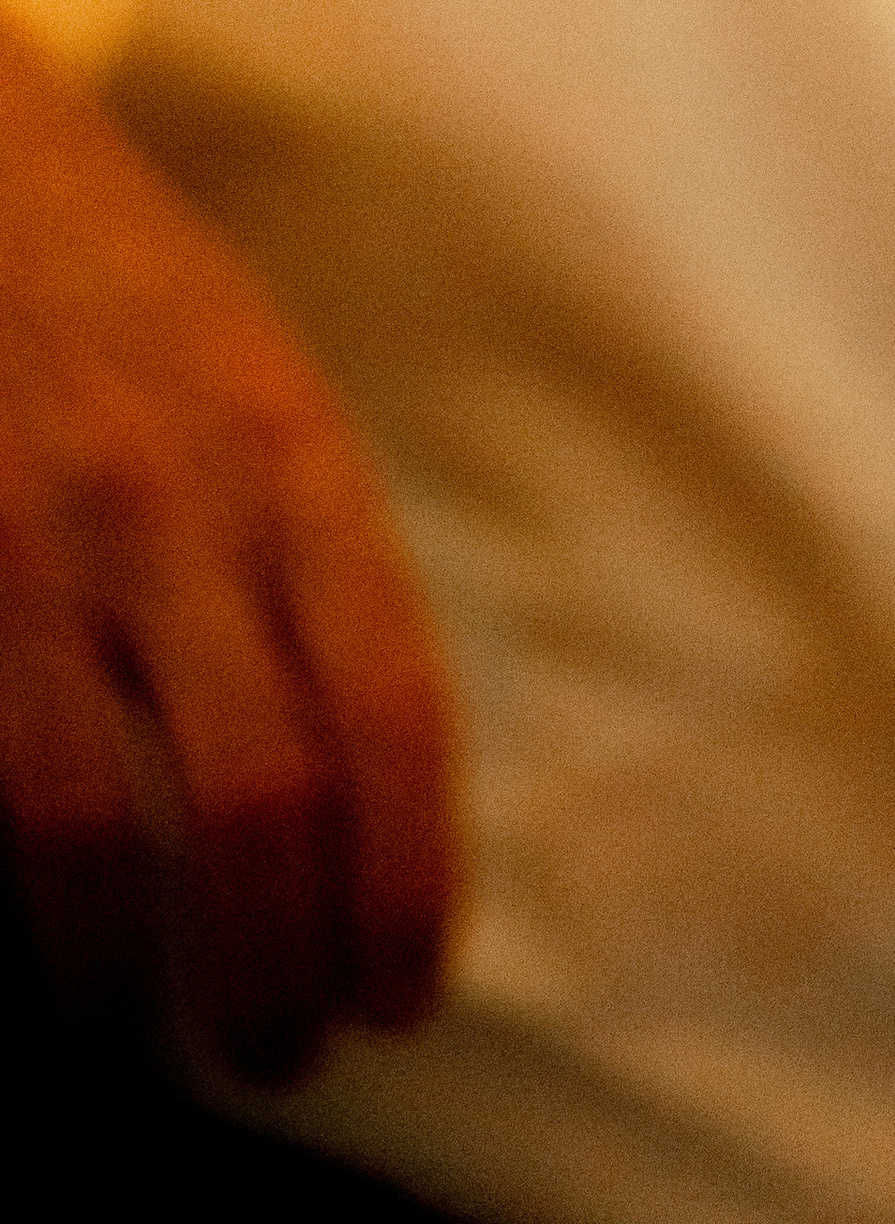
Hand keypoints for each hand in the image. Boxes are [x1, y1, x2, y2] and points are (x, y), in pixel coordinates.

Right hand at [0, 15, 456, 1079]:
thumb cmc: (125, 291)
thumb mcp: (263, 388)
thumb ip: (310, 559)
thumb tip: (362, 783)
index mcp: (294, 456)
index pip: (391, 709)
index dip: (408, 882)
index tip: (404, 992)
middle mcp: (175, 506)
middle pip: (261, 801)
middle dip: (278, 966)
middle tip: (283, 1049)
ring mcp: (31, 545)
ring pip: (85, 829)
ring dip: (122, 977)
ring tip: (140, 1034)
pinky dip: (12, 900)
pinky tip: (39, 949)